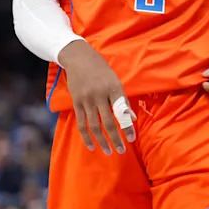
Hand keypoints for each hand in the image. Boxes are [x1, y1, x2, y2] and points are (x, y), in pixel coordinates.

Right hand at [58, 40, 135, 154]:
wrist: (78, 57)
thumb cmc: (101, 69)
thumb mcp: (115, 80)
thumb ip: (123, 100)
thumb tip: (132, 118)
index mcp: (113, 87)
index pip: (122, 111)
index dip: (127, 126)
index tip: (131, 139)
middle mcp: (99, 94)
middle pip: (108, 121)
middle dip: (115, 138)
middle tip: (121, 150)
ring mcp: (86, 99)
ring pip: (94, 125)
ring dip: (102, 141)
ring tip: (109, 151)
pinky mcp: (76, 102)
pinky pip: (81, 123)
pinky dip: (86, 136)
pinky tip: (92, 146)